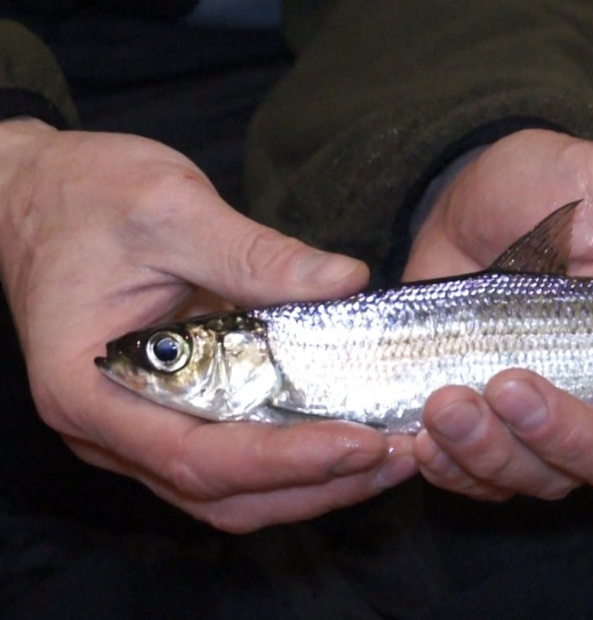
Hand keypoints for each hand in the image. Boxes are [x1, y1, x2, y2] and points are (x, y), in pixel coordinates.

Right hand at [0, 119, 415, 531]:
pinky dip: (292, 461)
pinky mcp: (169, 411)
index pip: (196, 456)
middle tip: (400, 459)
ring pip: (232, 491)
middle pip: (223, 493)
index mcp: (91, 386)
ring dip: (312, 485)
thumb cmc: (85, 196)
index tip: (362, 442)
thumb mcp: (170, 209)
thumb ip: (255, 253)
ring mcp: (138, 427)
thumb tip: (347, 282)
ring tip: (390, 457)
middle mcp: (110, 428)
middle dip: (317, 486)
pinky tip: (348, 435)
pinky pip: (233, 458)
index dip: (284, 461)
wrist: (36, 194)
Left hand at [405, 129, 592, 500]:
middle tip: (513, 382)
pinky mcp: (495, 434)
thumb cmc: (560, 188)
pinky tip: (422, 438)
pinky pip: (482, 481)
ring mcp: (556, 427)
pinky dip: (453, 468)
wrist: (469, 193)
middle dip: (570, 438)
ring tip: (447, 400)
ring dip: (498, 454)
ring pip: (550, 483)